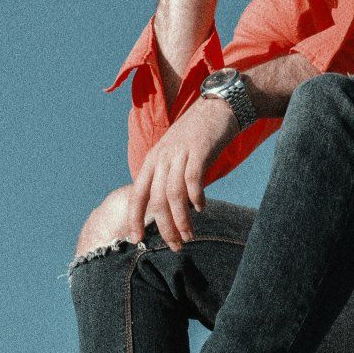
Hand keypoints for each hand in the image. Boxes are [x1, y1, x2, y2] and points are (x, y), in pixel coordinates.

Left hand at [124, 95, 241, 251]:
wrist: (219, 106)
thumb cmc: (199, 135)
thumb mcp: (175, 154)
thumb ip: (169, 177)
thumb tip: (170, 207)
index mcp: (153, 160)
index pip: (137, 194)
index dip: (135, 219)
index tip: (137, 240)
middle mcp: (162, 157)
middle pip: (156, 200)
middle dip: (164, 228)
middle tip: (176, 246)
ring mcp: (179, 153)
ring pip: (173, 195)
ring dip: (181, 220)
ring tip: (189, 236)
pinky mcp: (198, 150)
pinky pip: (192, 180)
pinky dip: (195, 198)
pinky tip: (201, 208)